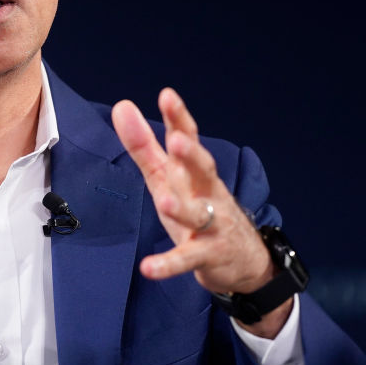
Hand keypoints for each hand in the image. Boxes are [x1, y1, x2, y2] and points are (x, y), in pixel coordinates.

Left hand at [112, 88, 289, 336]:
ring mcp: (210, 225)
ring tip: (165, 200)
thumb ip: (144, 145)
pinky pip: (187, 260)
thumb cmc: (199, 207)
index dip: (179, 117)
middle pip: (203, 170)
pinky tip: (148, 268)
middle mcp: (206, 193)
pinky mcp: (207, 256)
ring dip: (182, 208)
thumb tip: (122, 106)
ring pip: (199, 215)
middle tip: (178, 139)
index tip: (167, 95)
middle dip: (192, 155)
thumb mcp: (168, 177)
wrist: (243, 259)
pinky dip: (168, 264)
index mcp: (193, 171)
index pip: (188, 139)